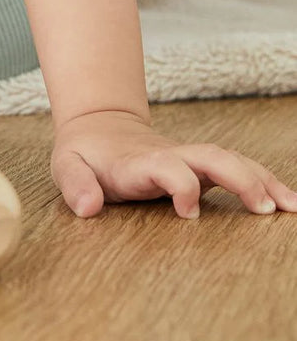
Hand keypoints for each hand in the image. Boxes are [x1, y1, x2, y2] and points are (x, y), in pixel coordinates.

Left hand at [51, 110, 296, 218]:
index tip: (187, 213)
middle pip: (210, 157)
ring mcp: (188, 159)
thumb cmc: (84, 154)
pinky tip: (288, 202)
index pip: (166, 166)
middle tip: (264, 209)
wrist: (98, 127)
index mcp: (138, 160)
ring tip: (291, 208)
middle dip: (239, 178)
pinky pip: (236, 169)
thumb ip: (75, 185)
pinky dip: (264, 182)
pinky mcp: (199, 166)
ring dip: (261, 180)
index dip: (179, 184)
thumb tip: (87, 208)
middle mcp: (169, 155)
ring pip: (230, 160)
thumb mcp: (66, 166)